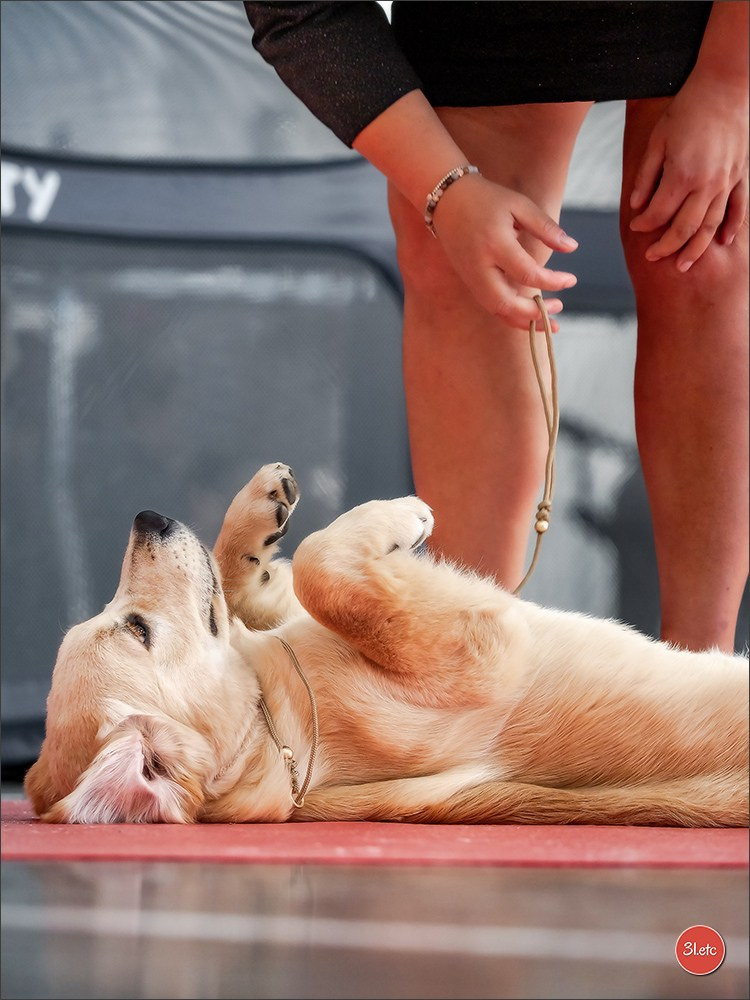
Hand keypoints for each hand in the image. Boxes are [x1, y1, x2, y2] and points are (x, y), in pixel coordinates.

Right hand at [431, 173, 578, 330]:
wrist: (447, 201)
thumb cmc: (487, 199)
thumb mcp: (519, 205)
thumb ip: (546, 228)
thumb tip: (572, 248)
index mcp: (495, 244)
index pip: (527, 274)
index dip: (552, 281)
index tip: (571, 280)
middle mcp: (480, 266)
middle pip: (507, 303)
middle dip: (534, 312)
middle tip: (559, 307)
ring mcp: (472, 278)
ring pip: (497, 310)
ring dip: (522, 321)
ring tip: (547, 321)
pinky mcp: (470, 282)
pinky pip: (490, 306)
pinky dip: (510, 315)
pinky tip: (528, 314)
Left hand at [629, 74, 748, 269]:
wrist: (726, 85)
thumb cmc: (688, 110)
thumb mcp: (657, 140)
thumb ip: (646, 176)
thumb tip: (636, 205)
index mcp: (682, 175)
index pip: (658, 214)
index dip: (644, 224)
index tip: (636, 226)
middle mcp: (706, 184)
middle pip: (684, 228)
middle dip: (666, 247)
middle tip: (653, 258)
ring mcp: (727, 182)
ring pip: (711, 225)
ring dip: (696, 248)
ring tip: (683, 265)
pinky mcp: (741, 175)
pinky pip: (738, 208)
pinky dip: (731, 228)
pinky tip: (723, 243)